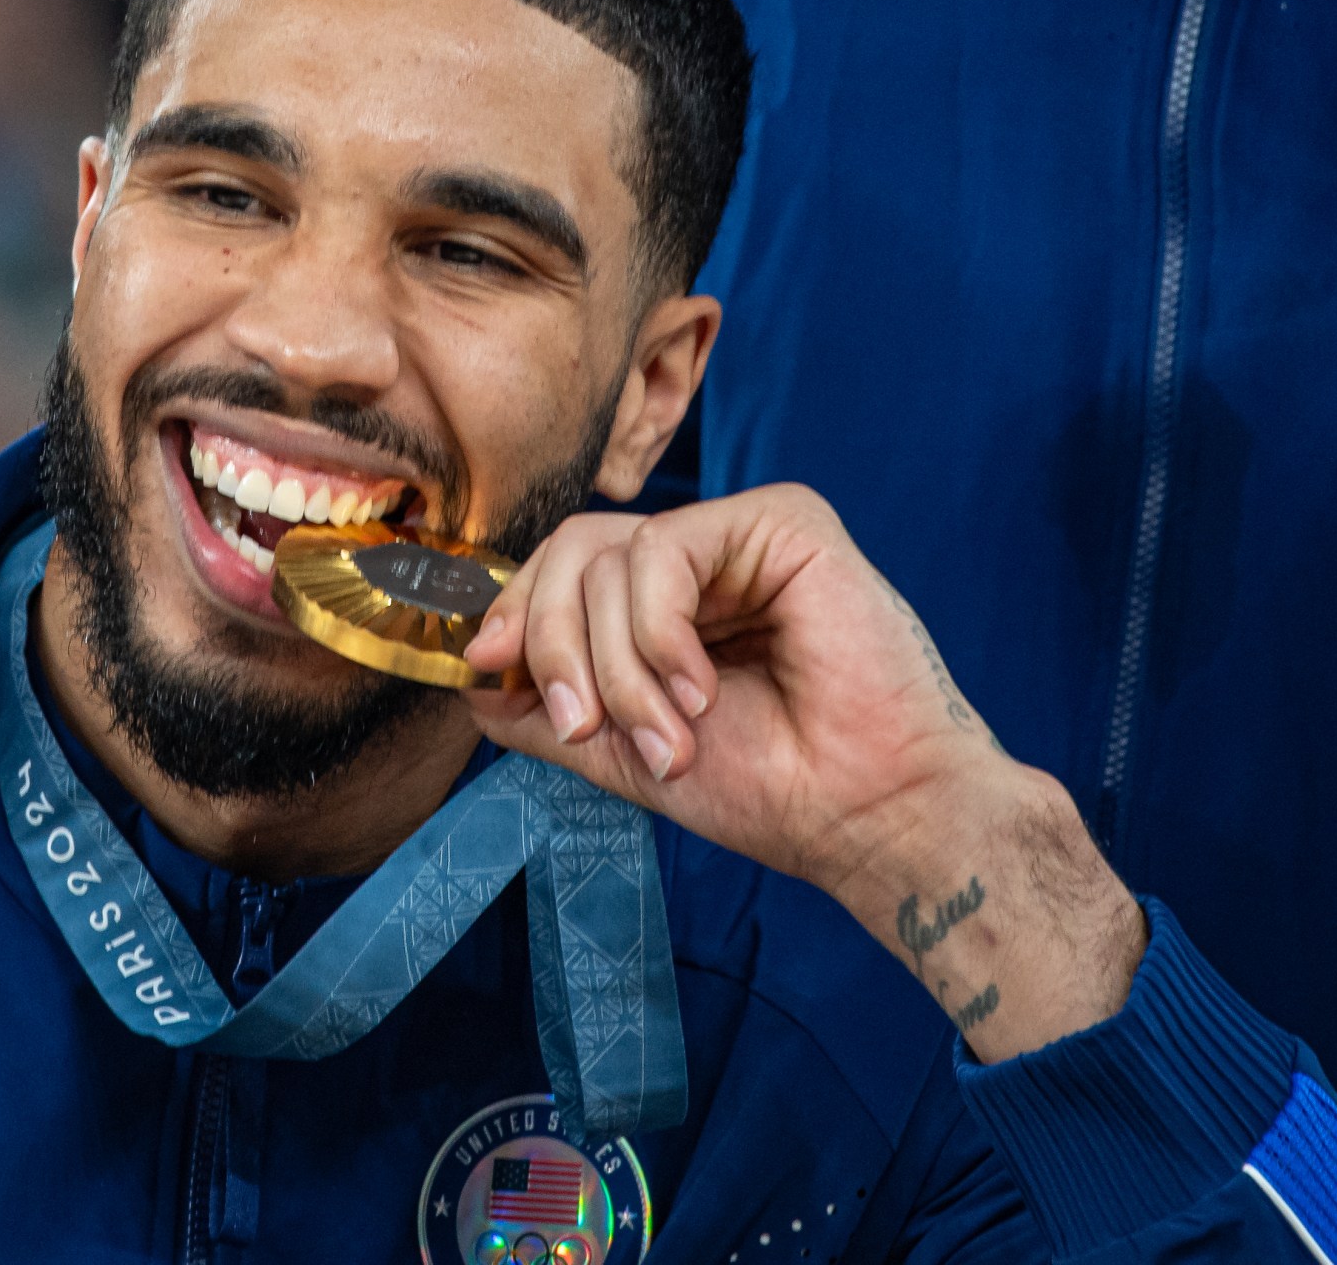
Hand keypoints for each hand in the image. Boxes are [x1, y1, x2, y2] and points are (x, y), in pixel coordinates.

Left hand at [463, 486, 1144, 1059]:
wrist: (866, 815)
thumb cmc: (770, 790)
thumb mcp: (622, 752)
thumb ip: (544, 709)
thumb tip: (470, 671)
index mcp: (665, 604)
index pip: (558, 569)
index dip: (513, 611)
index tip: (488, 666)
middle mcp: (700, 560)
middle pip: (569, 549)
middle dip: (553, 645)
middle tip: (585, 725)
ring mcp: (740, 537)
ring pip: (606, 557)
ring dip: (619, 668)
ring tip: (670, 736)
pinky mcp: (783, 521)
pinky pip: (664, 550)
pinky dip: (659, 634)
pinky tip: (702, 690)